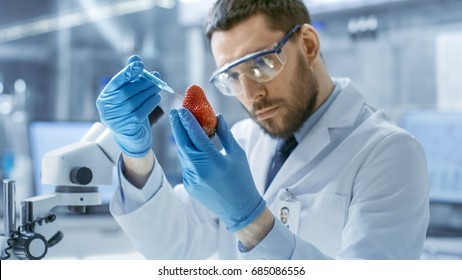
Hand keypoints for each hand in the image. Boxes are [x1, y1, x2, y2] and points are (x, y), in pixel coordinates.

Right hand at [96, 55, 160, 156]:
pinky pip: (141, 111)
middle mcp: (107, 109)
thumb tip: (135, 57)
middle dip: (143, 83)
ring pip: (135, 101)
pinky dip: (151, 102)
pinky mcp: (128, 127)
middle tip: (156, 78)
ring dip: (149, 92)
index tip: (139, 64)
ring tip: (158, 88)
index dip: (128, 72)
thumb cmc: (130, 113)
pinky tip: (157, 98)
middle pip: (127, 92)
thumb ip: (130, 78)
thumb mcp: (128, 95)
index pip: (116, 82)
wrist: (133, 138)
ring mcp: (116, 119)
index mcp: (105, 98)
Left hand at [169, 108, 265, 231]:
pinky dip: (186, 153)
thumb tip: (217, 116)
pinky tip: (188, 144)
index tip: (182, 109)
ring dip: (181, 139)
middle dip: (177, 126)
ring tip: (180, 125)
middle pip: (183, 143)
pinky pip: (186, 165)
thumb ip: (225, 135)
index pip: (196, 136)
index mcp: (214, 160)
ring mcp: (193, 179)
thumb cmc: (242, 178)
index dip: (188, 121)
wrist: (239, 208)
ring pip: (183, 154)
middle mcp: (200, 169)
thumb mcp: (237, 154)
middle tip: (174, 112)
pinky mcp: (189, 185)